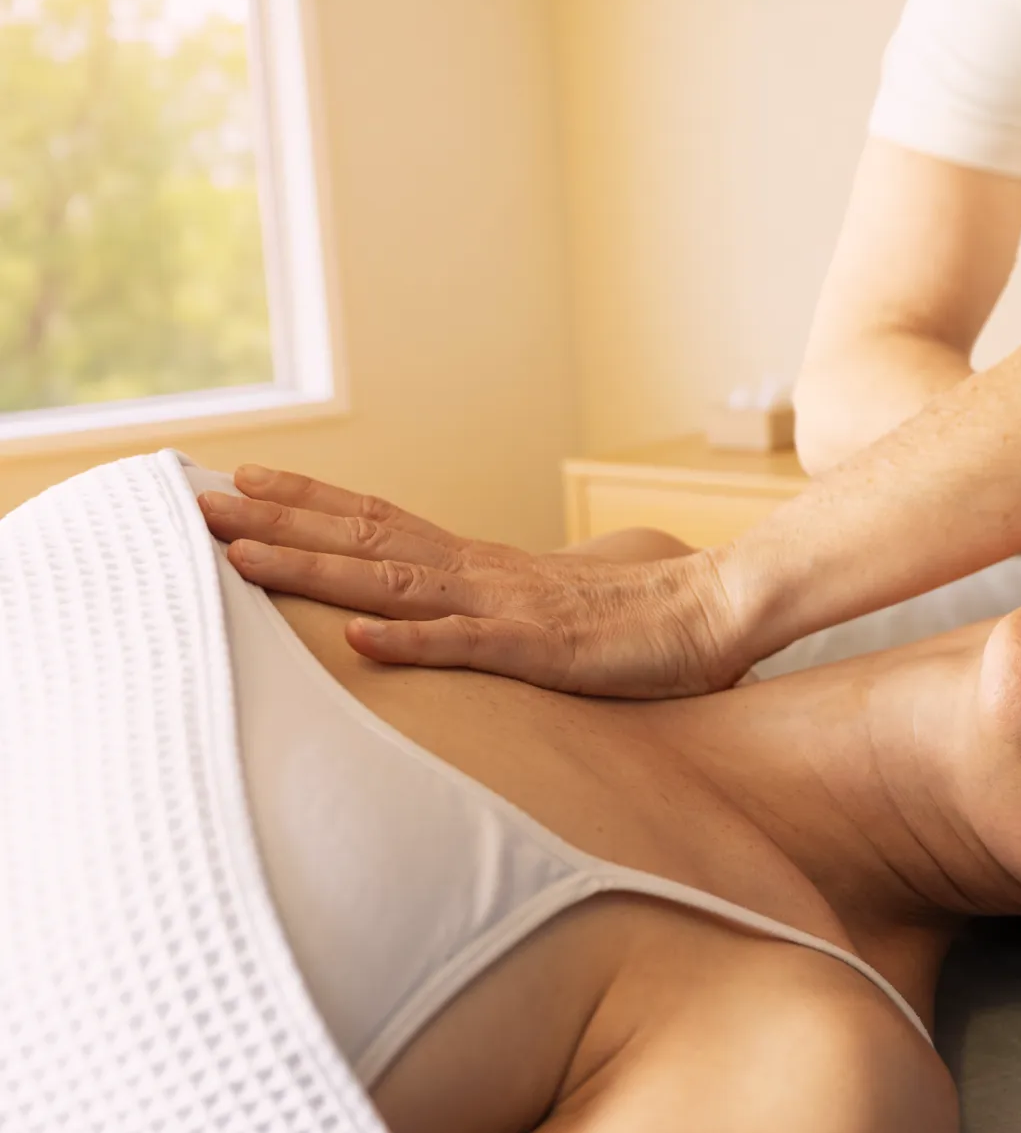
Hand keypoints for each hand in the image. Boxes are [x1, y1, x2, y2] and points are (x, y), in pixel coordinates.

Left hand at [199, 467, 745, 696]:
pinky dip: (412, 641)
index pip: (378, 520)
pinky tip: (358, 642)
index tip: (236, 483)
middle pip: (362, 538)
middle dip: (274, 523)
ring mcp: (507, 607)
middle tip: (193, 506)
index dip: (305, 502)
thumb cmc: (638, 622)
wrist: (715, 612)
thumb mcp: (547, 615)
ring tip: (238, 558)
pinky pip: (468, 646)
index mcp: (480, 564)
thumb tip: (444, 623)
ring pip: (392, 582)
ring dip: (311, 568)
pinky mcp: (543, 649)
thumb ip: (494, 613)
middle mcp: (480, 572)